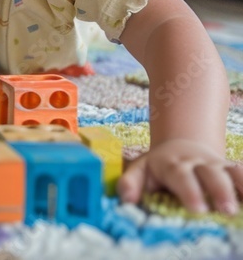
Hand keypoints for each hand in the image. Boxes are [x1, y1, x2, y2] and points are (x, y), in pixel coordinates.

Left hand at [119, 138, 242, 213]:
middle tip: (225, 210)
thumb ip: (130, 183)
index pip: (180, 175)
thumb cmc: (157, 168)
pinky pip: (241, 173)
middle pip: (209, 172)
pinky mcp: (230, 169)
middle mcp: (196, 161)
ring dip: (239, 186)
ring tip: (241, 208)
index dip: (190, 191)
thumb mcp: (139, 171)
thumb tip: (126, 199)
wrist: (181, 147)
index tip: (198, 209)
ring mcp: (216, 164)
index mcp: (171, 163)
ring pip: (230, 171)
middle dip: (219, 190)